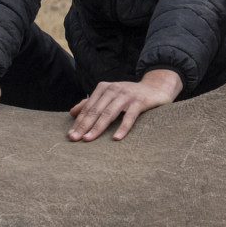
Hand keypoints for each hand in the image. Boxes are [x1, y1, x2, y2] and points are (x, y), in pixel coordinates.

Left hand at [67, 68, 181, 141]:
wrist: (155, 87)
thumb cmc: (129, 95)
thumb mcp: (109, 96)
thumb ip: (92, 103)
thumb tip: (73, 112)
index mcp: (104, 88)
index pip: (88, 107)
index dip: (79, 121)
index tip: (70, 135)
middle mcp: (113, 89)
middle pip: (96, 110)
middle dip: (83, 125)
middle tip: (74, 138)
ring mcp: (127, 95)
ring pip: (109, 113)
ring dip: (97, 127)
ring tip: (88, 139)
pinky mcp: (140, 102)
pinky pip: (129, 117)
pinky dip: (122, 128)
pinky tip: (116, 138)